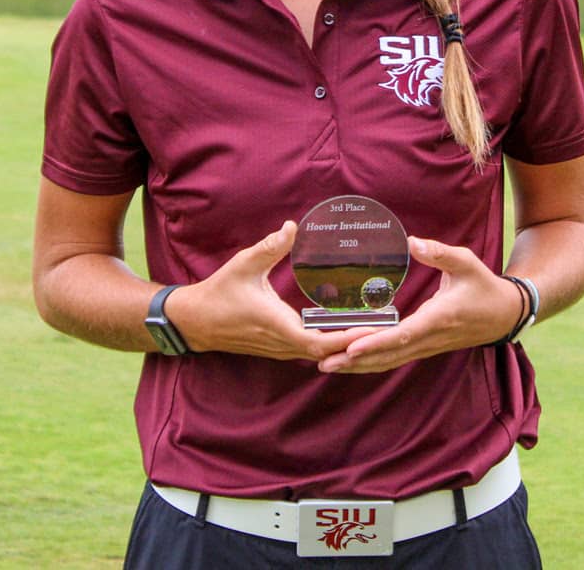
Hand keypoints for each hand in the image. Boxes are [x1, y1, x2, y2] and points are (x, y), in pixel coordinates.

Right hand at [163, 221, 375, 362]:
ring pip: (321, 354)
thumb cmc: (219, 292)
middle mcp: (282, 343)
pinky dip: (331, 345)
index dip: (348, 340)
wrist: (196, 321)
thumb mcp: (244, 264)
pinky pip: (310, 351)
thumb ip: (269, 247)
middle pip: (328, 353)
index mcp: (278, 326)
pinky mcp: (278, 347)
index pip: (321, 343)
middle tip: (387, 328)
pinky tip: (346, 331)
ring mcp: (280, 349)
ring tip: (375, 329)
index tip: (373, 331)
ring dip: (346, 346)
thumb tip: (292, 227)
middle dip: (357, 343)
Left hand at [315, 236, 525, 374]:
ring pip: (389, 362)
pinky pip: (395, 358)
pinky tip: (351, 362)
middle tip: (322, 362)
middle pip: (388, 356)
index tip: (350, 347)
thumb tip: (411, 241)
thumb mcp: (466, 262)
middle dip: (355, 361)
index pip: (402, 336)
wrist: (504, 314)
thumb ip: (439, 253)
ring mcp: (427, 347)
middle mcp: (429, 338)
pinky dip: (372, 362)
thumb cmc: (483, 286)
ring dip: (359, 366)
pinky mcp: (424, 347)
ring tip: (327, 366)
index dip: (375, 343)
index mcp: (438, 319)